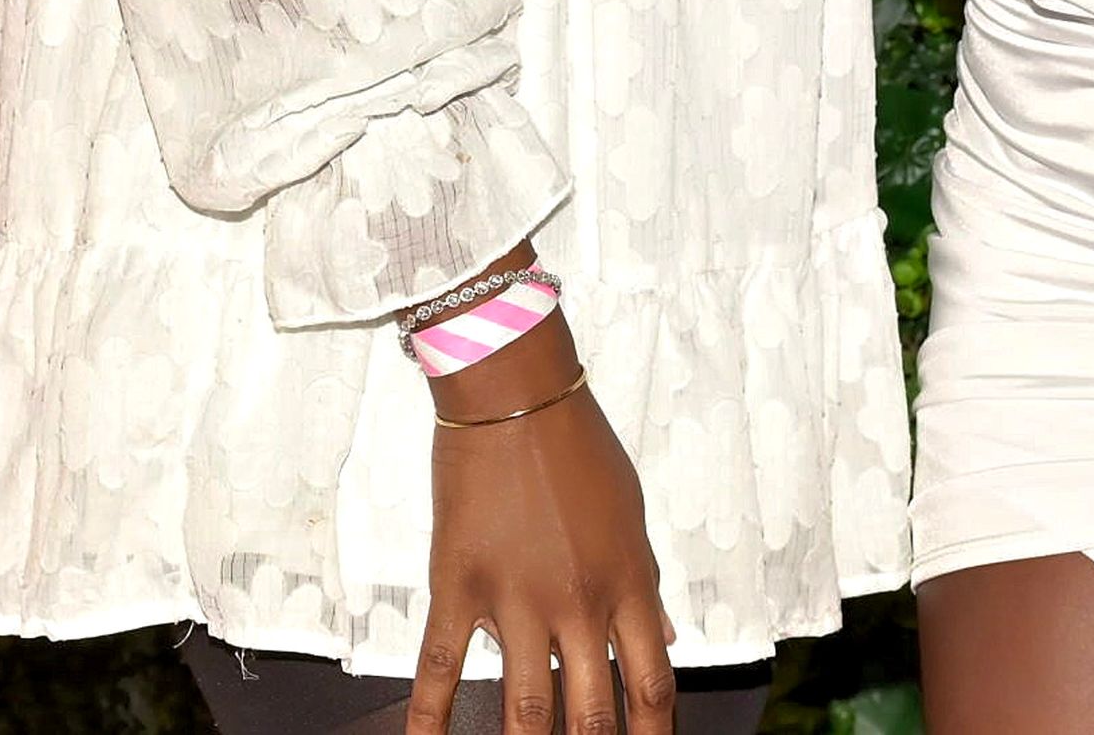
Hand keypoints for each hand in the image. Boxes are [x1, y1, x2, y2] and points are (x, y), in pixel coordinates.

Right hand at [406, 303, 674, 734]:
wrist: (514, 391)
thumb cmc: (577, 443)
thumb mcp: (630, 511)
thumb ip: (644, 580)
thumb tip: (662, 632)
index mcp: (627, 581)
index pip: (652, 684)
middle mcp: (578, 601)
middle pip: (594, 713)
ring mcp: (517, 598)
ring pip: (526, 708)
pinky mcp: (461, 585)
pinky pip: (443, 666)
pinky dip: (431, 719)